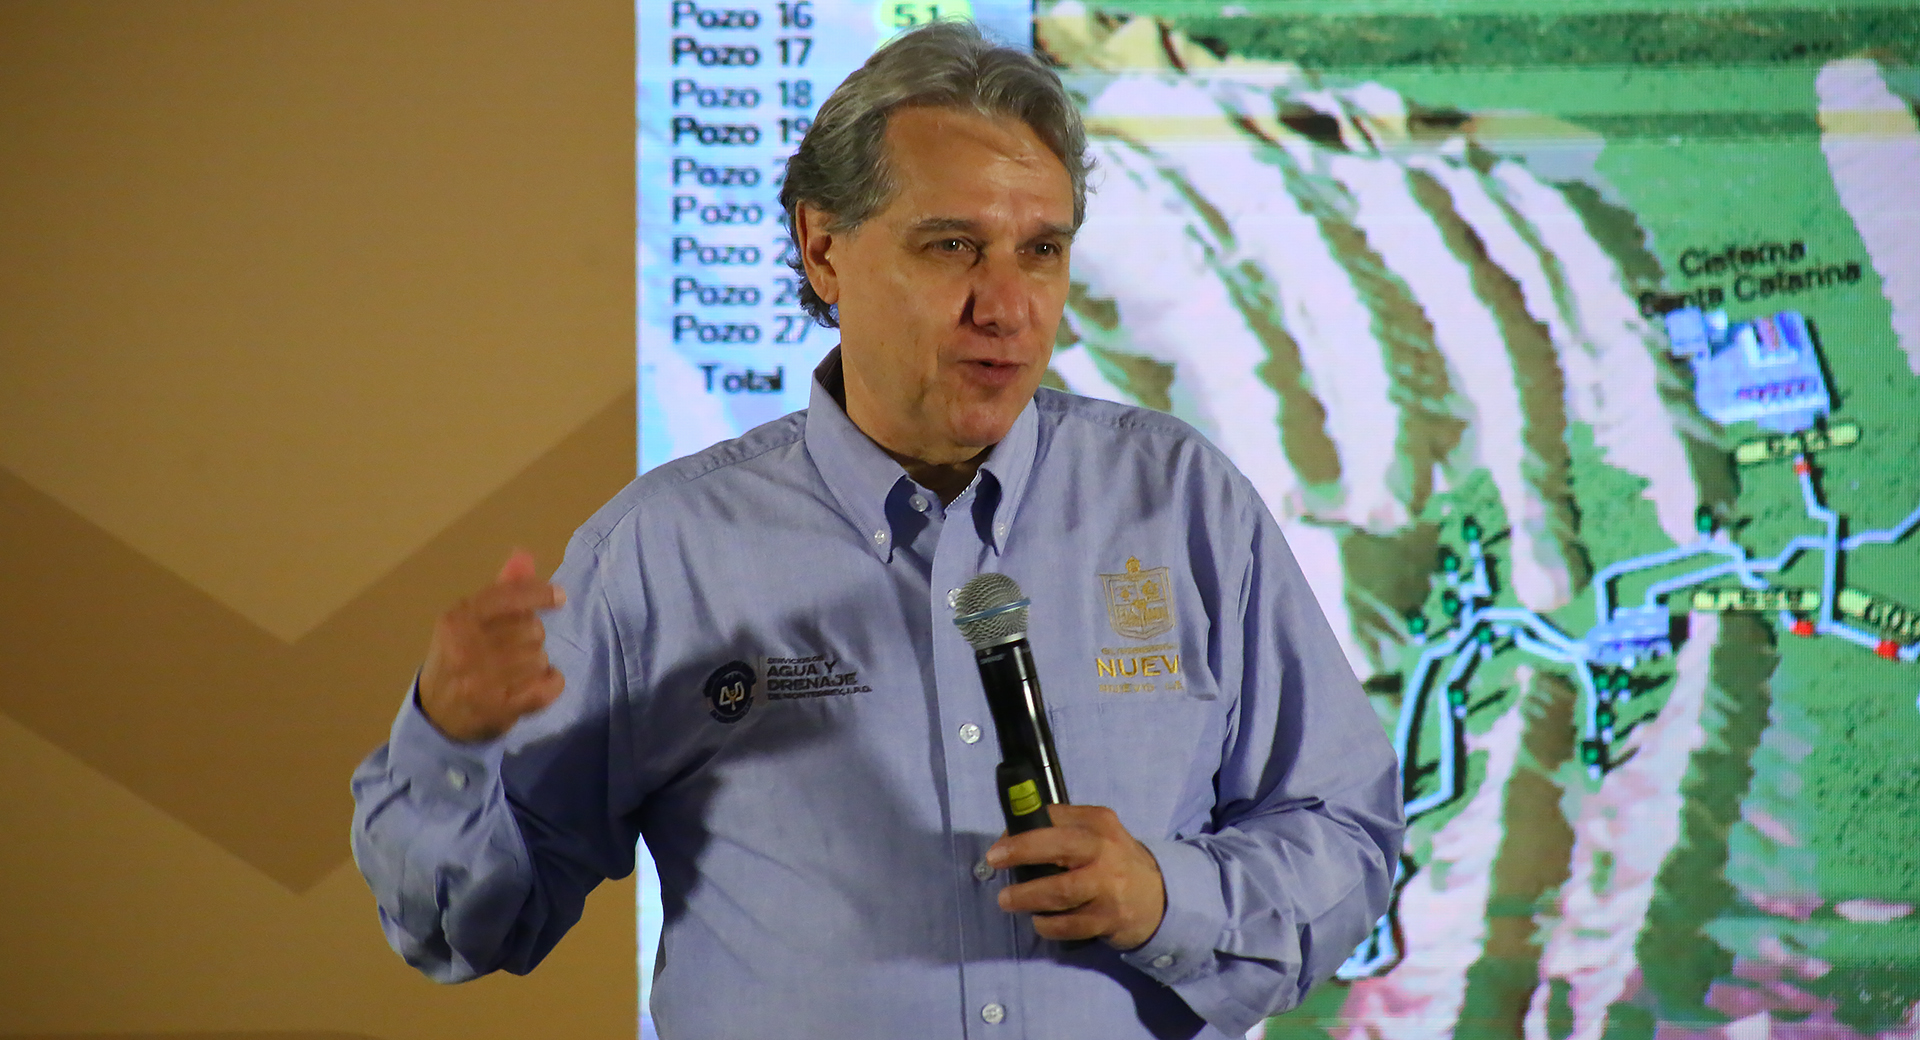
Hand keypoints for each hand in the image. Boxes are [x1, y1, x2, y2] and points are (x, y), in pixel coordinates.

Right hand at [417, 549, 566, 742]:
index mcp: (457, 620)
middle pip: (532, 629)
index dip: (540, 593)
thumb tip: (524, 554)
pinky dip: (551, 684)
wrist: (436, 715)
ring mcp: (481, 681)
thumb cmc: (458, 658)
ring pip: (541, 658)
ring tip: (519, 672)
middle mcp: (465, 648)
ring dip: (539, 664)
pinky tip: (539, 685)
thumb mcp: (469, 621)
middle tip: (515, 650)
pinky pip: (547, 687)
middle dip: (532, 638)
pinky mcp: (498, 708)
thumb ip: (501, 590)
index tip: (560, 597)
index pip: (509, 596)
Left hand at [986, 804, 1166, 948]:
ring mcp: (1109, 888)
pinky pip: (1069, 925)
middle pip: (1058, 848)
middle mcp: (1106, 852)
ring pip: (1061, 892)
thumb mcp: (1098, 834)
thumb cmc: (1114, 861)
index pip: (1054, 817)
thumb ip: (1062, 829)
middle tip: (994, 861)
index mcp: (1099, 823)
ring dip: (1027, 896)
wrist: (1160, 898)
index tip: (1000, 844)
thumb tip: (1010, 837)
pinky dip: (1047, 925)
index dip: (1021, 830)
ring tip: (1007, 900)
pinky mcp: (1109, 919)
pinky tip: (1038, 922)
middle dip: (1021, 852)